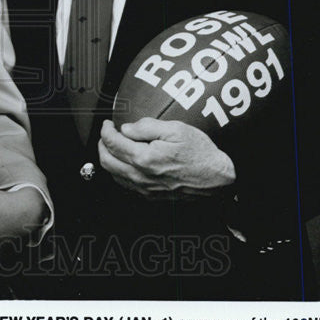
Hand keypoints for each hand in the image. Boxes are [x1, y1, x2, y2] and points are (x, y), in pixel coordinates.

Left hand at [98, 117, 236, 198]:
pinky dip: (118, 171)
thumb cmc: (200, 154)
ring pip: (113, 174)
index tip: (107, 123)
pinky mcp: (151, 195)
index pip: (113, 143)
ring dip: (108, 158)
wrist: (217, 179)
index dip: (106, 130)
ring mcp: (145, 188)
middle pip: (107, 161)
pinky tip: (125, 162)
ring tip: (114, 146)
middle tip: (107, 133)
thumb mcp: (176, 129)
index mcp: (145, 158)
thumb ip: (147, 126)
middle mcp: (142, 176)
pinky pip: (125, 184)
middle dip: (102, 144)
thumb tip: (127, 128)